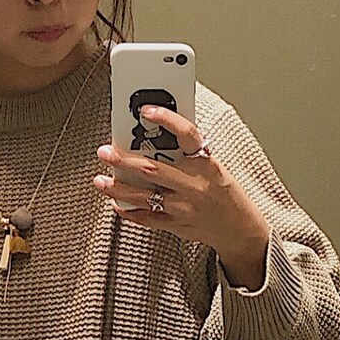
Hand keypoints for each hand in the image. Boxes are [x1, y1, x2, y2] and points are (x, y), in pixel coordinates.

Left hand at [93, 105, 270, 288]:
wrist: (239, 229)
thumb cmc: (224, 192)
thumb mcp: (214, 166)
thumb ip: (189, 153)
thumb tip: (157, 134)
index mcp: (206, 164)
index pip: (187, 135)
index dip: (166, 120)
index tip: (146, 110)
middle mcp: (194, 186)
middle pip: (152, 169)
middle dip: (124, 160)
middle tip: (105, 152)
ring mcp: (184, 208)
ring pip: (144, 196)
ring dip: (118, 188)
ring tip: (101, 181)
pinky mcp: (177, 225)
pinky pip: (147, 218)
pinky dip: (129, 211)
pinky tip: (117, 203)